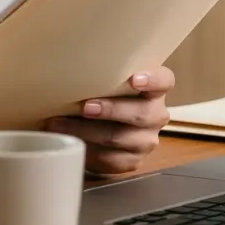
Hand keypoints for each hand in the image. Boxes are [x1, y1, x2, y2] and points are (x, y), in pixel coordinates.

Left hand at [44, 66, 174, 175]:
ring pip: (121, 138)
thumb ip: (100, 73)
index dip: (152, 80)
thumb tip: (64, 64)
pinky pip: (111, 159)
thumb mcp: (106, 80)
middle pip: (142, 113)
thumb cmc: (101, 93)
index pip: (164, 81)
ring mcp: (146, 140)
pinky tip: (69, 141)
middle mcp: (156, 114)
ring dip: (88, 131)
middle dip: (111, 110)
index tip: (134, 80)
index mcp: (155, 88)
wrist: (101, 127)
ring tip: (60, 124)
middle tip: (85, 107)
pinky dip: (87, 150)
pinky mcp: (132, 160)